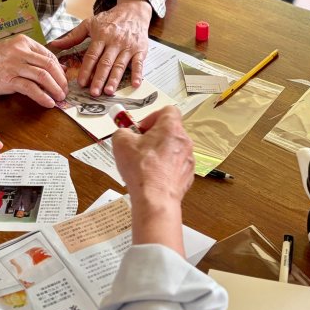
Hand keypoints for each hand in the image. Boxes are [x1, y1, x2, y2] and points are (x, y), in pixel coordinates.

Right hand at [0, 34, 66, 106]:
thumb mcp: (15, 53)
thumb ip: (35, 59)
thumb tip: (61, 68)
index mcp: (24, 42)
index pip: (49, 56)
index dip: (60, 70)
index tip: (64, 81)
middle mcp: (20, 51)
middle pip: (49, 65)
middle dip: (61, 80)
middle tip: (65, 91)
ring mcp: (13, 64)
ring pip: (42, 76)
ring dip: (55, 89)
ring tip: (59, 98)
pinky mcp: (8, 79)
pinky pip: (30, 88)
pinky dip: (42, 96)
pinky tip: (48, 103)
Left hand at [48, 0, 151, 95]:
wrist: (133, 11)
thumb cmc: (110, 19)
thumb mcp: (90, 23)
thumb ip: (73, 36)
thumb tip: (55, 44)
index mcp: (101, 36)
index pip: (92, 55)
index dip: (86, 69)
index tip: (81, 83)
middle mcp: (114, 42)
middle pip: (105, 63)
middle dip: (99, 79)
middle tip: (94, 93)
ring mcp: (128, 47)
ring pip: (120, 65)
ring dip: (114, 79)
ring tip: (109, 91)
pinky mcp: (140, 50)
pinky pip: (139, 63)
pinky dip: (138, 74)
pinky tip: (135, 84)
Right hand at [112, 106, 193, 253]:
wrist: (155, 199)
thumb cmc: (141, 169)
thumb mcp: (121, 143)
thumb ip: (122, 132)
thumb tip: (124, 134)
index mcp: (171, 127)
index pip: (168, 110)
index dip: (152, 117)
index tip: (141, 129)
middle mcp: (184, 141)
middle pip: (170, 131)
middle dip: (154, 136)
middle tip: (139, 146)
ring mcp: (188, 159)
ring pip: (173, 149)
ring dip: (160, 153)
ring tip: (144, 164)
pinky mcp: (188, 175)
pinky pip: (176, 166)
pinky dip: (165, 168)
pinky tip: (152, 177)